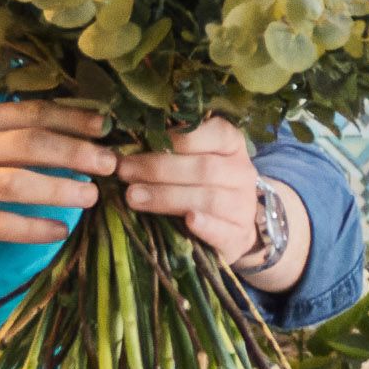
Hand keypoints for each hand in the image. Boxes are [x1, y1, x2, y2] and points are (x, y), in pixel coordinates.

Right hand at [0, 101, 113, 259]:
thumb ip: (13, 132)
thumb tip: (79, 132)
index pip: (31, 114)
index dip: (71, 119)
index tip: (105, 127)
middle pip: (29, 145)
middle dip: (75, 152)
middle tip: (110, 164)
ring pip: (17, 183)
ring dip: (59, 189)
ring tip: (91, 196)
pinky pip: (3, 225)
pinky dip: (35, 228)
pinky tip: (60, 230)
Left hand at [116, 118, 306, 287]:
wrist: (228, 227)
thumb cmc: (199, 185)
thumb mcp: (189, 161)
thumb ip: (168, 151)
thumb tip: (125, 147)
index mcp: (231, 146)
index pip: (215, 132)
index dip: (180, 138)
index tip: (145, 141)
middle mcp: (242, 172)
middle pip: (204, 168)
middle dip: (159, 169)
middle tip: (124, 172)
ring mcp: (244, 205)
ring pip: (209, 198)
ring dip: (167, 197)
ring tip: (133, 197)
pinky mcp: (240, 235)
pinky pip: (225, 230)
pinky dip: (207, 226)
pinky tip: (189, 221)